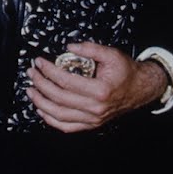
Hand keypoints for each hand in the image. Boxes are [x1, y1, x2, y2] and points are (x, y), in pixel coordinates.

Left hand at [26, 41, 166, 132]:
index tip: (39, 62)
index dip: (48, 71)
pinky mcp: (91, 124)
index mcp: (100, 90)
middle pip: (58, 98)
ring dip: (40, 102)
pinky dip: (50, 120)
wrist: (142, 88)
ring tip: (30, 91)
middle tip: (32, 73)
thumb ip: (89, 49)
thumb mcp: (111, 54)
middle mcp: (95, 107)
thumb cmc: (127, 72)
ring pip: (59, 115)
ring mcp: (93, 118)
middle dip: (40, 84)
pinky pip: (66, 127)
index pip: (65, 81)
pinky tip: (41, 109)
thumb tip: (69, 46)